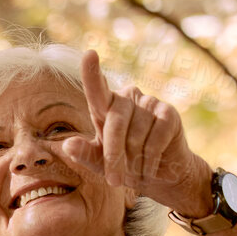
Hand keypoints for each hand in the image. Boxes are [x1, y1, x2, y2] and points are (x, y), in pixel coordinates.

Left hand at [62, 50, 213, 218]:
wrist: (159, 176)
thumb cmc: (124, 166)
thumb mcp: (99, 164)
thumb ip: (83, 154)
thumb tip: (68, 145)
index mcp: (105, 107)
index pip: (96, 90)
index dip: (92, 73)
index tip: (89, 54)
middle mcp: (127, 98)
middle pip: (115, 124)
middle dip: (114, 156)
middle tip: (114, 181)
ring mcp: (149, 103)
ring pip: (136, 135)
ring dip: (134, 160)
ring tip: (136, 168)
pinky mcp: (169, 113)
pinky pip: (155, 140)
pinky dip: (150, 159)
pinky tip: (151, 166)